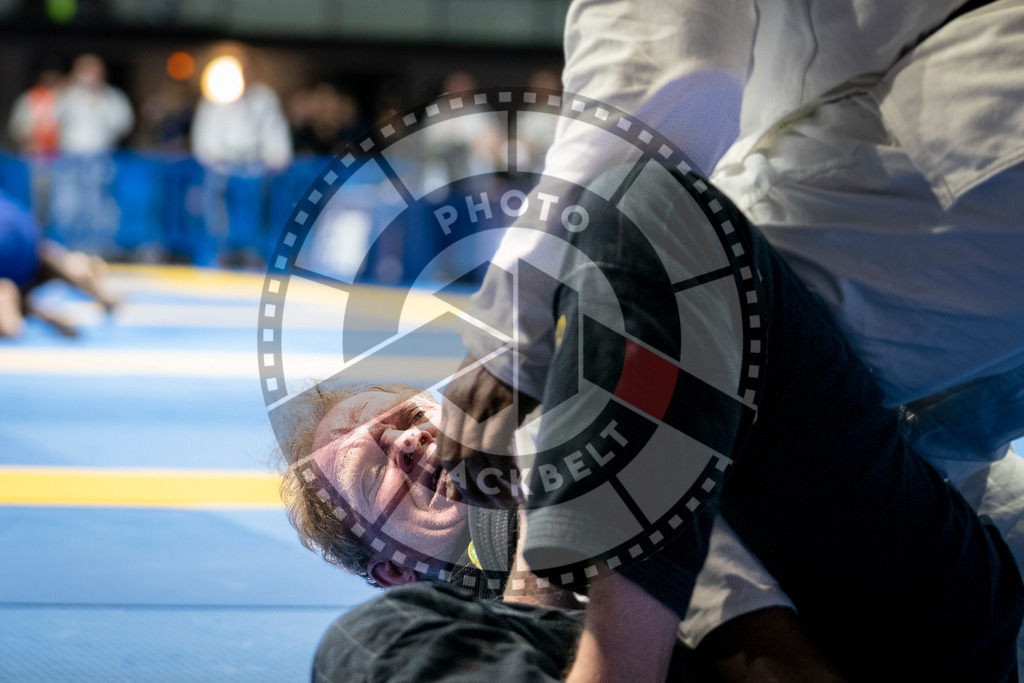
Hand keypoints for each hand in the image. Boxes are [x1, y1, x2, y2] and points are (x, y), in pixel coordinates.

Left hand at [436, 354, 537, 507]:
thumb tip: (484, 450)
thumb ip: (476, 415)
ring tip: (505, 500)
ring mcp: (481, 406)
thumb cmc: (506, 362)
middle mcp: (461, 406)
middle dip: (471, 488)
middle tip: (490, 503)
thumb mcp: (480, 387)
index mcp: (452, 402)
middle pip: (455, 459)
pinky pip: (498, 450)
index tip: (469, 495)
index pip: (444, 451)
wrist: (519, 333)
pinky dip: (506, 471)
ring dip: (490, 485)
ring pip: (475, 459)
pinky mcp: (503, 407)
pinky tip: (517, 482)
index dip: (454, 479)